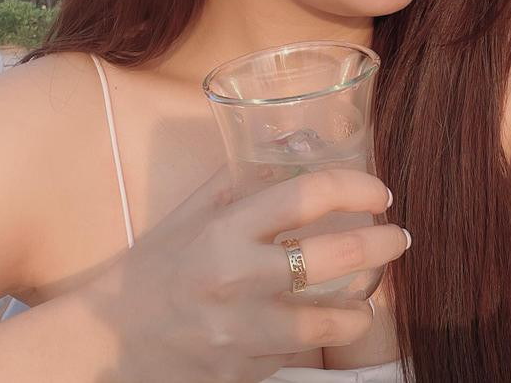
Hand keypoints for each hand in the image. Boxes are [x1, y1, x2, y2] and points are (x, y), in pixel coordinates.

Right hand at [77, 164, 409, 382]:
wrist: (110, 338)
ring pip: (328, 319)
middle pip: (331, 256)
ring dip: (363, 305)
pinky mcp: (243, 370)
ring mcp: (240, 330)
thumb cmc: (156, 266)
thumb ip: (239, 180)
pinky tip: (334, 324)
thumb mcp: (191, 213)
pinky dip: (325, 336)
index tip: (378, 192)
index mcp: (223, 228)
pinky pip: (301, 352)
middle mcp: (234, 276)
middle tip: (399, 238)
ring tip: (375, 294)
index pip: (305, 194)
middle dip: (380, 244)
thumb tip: (294, 150)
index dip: (354, 187)